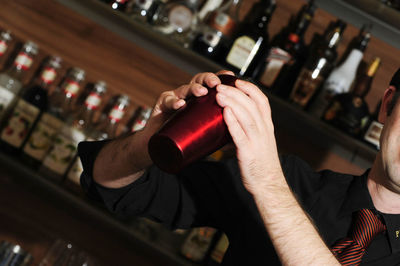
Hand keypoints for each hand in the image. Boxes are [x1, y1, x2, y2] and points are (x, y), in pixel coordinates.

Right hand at [143, 70, 233, 135]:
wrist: (160, 149)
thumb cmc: (183, 139)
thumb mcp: (203, 132)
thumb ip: (218, 131)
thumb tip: (238, 137)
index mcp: (200, 99)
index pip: (211, 84)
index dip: (221, 78)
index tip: (231, 76)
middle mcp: (188, 96)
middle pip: (199, 81)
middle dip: (208, 79)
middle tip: (216, 84)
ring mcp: (174, 98)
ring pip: (184, 89)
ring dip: (193, 89)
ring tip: (202, 92)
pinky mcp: (161, 106)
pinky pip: (167, 101)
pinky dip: (174, 102)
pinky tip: (180, 104)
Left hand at [215, 79, 282, 193]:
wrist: (268, 185)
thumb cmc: (261, 164)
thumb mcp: (259, 142)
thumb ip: (248, 130)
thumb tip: (230, 120)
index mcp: (267, 127)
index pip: (262, 101)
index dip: (250, 89)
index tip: (238, 81)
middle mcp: (264, 131)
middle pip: (251, 105)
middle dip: (235, 92)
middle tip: (221, 85)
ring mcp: (257, 141)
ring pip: (246, 116)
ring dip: (232, 102)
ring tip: (219, 94)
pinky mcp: (248, 153)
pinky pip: (240, 134)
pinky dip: (232, 122)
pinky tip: (225, 112)